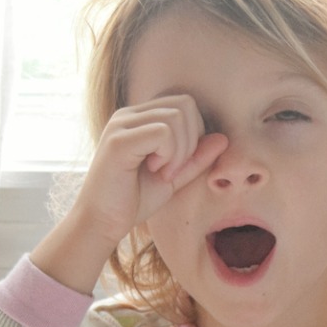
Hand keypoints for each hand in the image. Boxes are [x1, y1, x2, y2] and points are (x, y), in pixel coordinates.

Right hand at [31, 95, 227, 292]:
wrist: (103, 223)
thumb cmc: (133, 201)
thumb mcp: (174, 177)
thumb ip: (196, 158)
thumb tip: (223, 138)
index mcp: (139, 118)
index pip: (185, 104)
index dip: (194, 134)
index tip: (178, 164)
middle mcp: (128, 115)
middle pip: (185, 104)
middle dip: (191, 140)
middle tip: (172, 170)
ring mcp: (121, 124)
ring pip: (176, 117)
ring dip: (180, 151)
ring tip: (162, 172)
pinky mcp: (118, 140)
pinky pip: (163, 133)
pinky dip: (169, 155)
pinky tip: (154, 171)